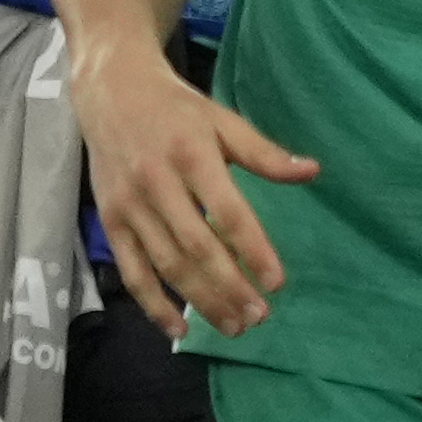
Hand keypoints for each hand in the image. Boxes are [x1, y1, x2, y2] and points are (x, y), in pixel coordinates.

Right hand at [73, 40, 312, 338]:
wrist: (111, 92)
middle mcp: (156, 184)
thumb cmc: (178, 110)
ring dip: (200, 300)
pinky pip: (131, 270)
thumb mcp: (224, 121)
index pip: (229, 212)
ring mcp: (128, 206)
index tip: (277, 282)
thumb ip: (264, 153)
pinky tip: (179, 329)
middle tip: (261, 316)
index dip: (254, 250)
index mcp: (192, 156)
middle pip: (196, 246)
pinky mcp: (109, 220)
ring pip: (166, 264)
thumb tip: (312, 171)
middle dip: (230, 286)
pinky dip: (152, 303)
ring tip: (235, 326)